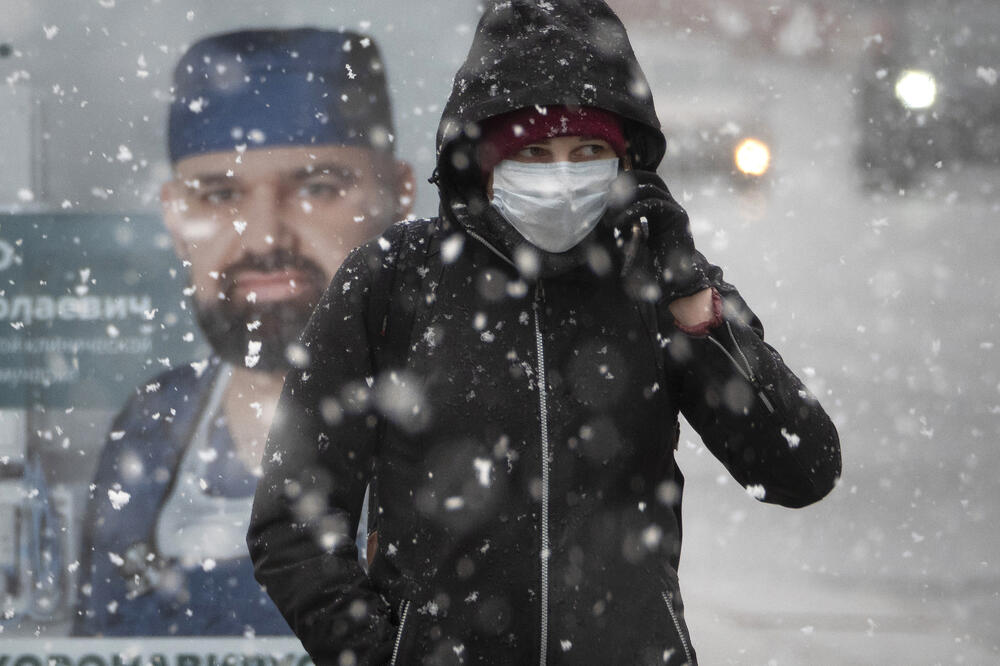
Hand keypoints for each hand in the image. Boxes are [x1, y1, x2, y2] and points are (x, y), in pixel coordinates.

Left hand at [604, 170, 709, 301]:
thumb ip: (621, 230)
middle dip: (629, 178)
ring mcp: (675, 210)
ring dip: (628, 196)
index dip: (627, 181)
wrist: (674, 285)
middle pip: (651, 177)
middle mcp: (668, 207)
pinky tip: (619, 222)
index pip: (645, 184)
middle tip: (608, 189)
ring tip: (610, 213)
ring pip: (652, 187)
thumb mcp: (630, 245)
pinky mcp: (678, 218)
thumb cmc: (651, 269)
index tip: (605, 189)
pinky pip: (654, 204)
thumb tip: (600, 219)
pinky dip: (634, 209)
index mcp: (658, 211)